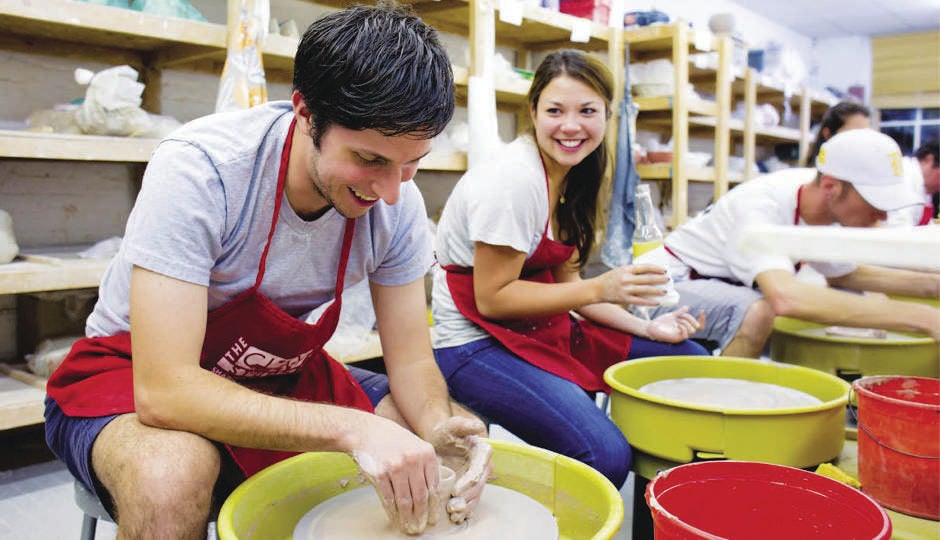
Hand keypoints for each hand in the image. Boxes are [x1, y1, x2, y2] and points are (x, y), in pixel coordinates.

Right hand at [352, 417, 439, 534]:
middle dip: (422, 515)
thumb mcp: (415, 445)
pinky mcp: (380, 474)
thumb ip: (426, 464)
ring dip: (408, 517)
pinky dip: (393, 512)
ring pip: (405, 500)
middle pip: (421, 496)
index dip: (434, 506)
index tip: (434, 518)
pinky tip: (395, 518)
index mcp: (427, 453)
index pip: (434, 486)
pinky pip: (389, 498)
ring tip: (409, 527)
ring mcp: (396, 467)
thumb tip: (434, 492)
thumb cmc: (393, 440)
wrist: (366, 431)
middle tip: (422, 527)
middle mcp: (414, 460)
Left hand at [429, 416, 492, 523]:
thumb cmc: (446, 432)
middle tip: (451, 507)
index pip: (478, 470)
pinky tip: (456, 517)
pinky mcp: (471, 487)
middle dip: (466, 498)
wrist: (440, 441)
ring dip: (466, 507)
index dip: (468, 483)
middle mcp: (484, 466)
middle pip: (478, 486)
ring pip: (476, 496)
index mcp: (483, 452)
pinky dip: (465, 510)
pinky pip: (472, 500)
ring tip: (452, 514)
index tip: (454, 491)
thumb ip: (464, 425)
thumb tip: (478, 427)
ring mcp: (478, 478)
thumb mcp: (453, 425)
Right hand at [596, 264, 668, 305]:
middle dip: (660, 279)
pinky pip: (640, 301)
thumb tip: (650, 273)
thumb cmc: (610, 279)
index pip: (645, 267)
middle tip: (668, 279)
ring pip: (646, 290)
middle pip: (647, 278)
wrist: (596, 289)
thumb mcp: (620, 270)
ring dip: (657, 291)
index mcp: (626, 269)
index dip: (656, 268)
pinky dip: (649, 302)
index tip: (664, 270)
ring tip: (665, 291)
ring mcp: (626, 289)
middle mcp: (627, 278)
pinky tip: (657, 302)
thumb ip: (633, 271)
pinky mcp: (625, 299)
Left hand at [647, 306, 704, 342]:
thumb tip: (688, 307)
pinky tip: (676, 324)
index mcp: (685, 327)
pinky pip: (685, 335)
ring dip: (685, 322)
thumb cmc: (661, 322)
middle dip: (689, 318)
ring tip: (676, 320)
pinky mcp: (676, 339)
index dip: (702, 319)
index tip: (702, 310)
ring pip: (692, 330)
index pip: (699, 326)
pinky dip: (683, 328)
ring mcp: (681, 336)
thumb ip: (680, 312)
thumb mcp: (673, 315)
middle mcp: (685, 332)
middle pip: (696, 326)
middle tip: (679, 315)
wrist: (652, 327)